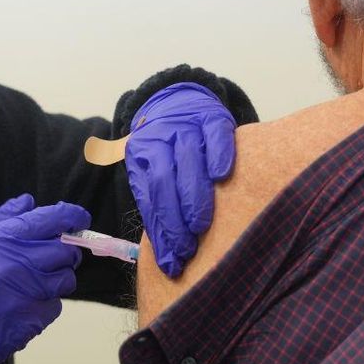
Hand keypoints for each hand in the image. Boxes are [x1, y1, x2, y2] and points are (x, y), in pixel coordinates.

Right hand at [0, 195, 90, 363]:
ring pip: (65, 279)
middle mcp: (17, 265)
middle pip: (65, 250)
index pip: (49, 220)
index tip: (79, 217)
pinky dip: (45, 304)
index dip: (71, 215)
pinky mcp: (32, 321)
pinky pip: (55, 306)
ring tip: (32, 282)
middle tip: (50, 255)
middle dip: (64, 250)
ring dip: (56, 278)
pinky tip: (22, 305)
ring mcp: (28, 294)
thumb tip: (27, 203)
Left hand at [126, 83, 236, 277]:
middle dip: (173, 219)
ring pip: (187, 160)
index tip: (172, 261)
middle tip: (187, 248)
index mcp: (141, 156)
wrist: (180, 101)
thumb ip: (160, 207)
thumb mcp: (154, 172)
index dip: (160, 232)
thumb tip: (169, 259)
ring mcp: (185, 126)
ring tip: (201, 226)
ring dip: (193, 196)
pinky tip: (222, 176)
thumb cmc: (170, 151)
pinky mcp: (211, 116)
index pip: (149, 198)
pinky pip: (215, 134)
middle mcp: (160, 139)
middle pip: (163, 180)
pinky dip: (218, 155)